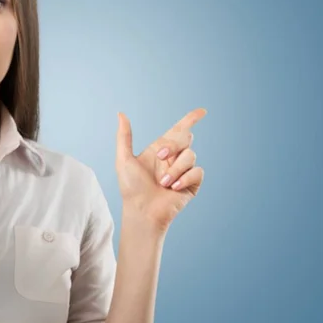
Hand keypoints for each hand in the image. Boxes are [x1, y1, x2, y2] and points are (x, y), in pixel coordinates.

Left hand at [115, 108, 206, 231]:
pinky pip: (197, 171)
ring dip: (175, 168)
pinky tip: (174, 188)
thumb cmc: (130, 188)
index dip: (191, 119)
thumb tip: (120, 114)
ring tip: (163, 183)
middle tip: (161, 156)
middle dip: (174, 144)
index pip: (178, 130)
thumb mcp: (124, 159)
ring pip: (190, 155)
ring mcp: (184, 171)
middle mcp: (173, 158)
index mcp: (160, 150)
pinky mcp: (192, 184)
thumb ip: (124, 136)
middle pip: (185, 138)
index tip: (202, 111)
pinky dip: (185, 177)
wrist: (142, 211)